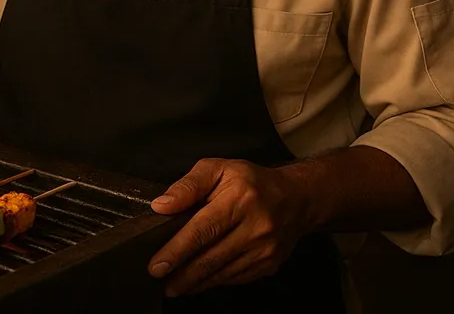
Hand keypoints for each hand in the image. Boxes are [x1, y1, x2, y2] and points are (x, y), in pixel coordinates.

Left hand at [146, 158, 312, 296]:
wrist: (296, 199)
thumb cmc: (252, 182)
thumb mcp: (218, 169)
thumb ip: (188, 185)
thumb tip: (161, 205)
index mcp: (240, 199)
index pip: (202, 230)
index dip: (177, 250)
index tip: (157, 264)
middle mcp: (256, 226)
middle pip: (211, 257)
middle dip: (182, 274)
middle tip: (159, 279)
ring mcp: (265, 249)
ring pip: (223, 273)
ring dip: (196, 282)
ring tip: (175, 285)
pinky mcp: (269, 264)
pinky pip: (236, 278)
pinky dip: (215, 282)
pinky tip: (199, 282)